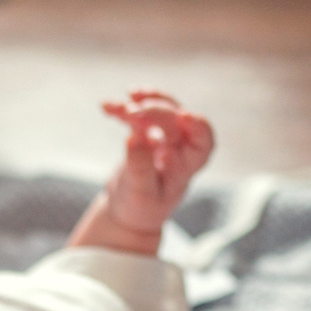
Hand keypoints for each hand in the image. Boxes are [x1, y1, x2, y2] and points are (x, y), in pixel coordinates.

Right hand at [100, 91, 215, 235]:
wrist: (127, 209)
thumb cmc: (140, 207)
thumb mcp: (140, 193)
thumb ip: (140, 167)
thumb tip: (134, 137)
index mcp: (186, 167)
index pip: (203, 143)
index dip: (198, 127)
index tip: (185, 116)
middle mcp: (180, 148)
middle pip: (176, 122)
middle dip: (157, 112)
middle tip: (132, 113)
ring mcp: (164, 138)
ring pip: (163, 110)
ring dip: (146, 101)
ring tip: (125, 102)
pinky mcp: (147, 132)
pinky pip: (140, 114)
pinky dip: (125, 109)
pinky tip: (107, 106)